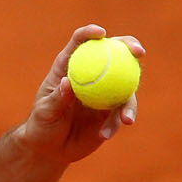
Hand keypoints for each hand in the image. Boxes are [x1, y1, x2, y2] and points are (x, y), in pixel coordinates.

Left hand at [16, 24, 144, 163]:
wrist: (51, 148)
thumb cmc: (42, 124)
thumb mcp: (44, 111)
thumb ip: (57, 98)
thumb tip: (68, 83)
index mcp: (69, 67)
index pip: (80, 43)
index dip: (91, 33)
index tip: (101, 34)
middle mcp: (91, 74)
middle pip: (114, 52)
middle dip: (130, 46)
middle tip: (139, 52)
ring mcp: (105, 92)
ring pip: (127, 85)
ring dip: (129, 100)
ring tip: (125, 119)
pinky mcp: (112, 111)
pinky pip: (121, 113)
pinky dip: (117, 122)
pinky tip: (105, 134)